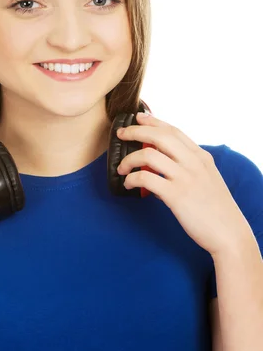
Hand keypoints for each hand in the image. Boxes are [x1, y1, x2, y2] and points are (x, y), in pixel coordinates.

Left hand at [116, 111, 250, 255]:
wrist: (229, 233)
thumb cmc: (215, 208)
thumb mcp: (207, 177)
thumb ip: (188, 166)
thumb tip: (160, 162)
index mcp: (201, 156)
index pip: (173, 130)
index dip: (153, 121)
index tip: (139, 117)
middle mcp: (193, 163)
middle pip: (159, 136)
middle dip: (136, 131)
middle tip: (121, 134)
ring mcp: (185, 178)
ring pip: (148, 155)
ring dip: (129, 159)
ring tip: (122, 168)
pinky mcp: (176, 195)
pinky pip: (145, 178)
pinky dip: (131, 179)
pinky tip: (128, 184)